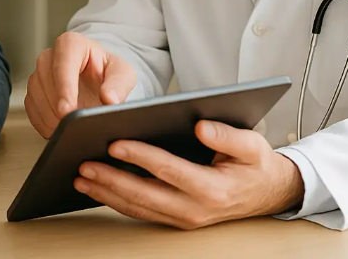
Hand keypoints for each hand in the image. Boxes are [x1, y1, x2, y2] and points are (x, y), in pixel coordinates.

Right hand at [24, 32, 135, 138]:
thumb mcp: (122, 74)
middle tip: (71, 126)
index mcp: (72, 44)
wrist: (96, 81)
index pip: (63, 64)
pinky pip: (31, 109)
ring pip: (35, 95)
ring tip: (69, 130)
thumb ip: (119, 85)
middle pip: (45, 80)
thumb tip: (110, 99)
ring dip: (50, 116)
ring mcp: (38, 74)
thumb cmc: (107, 72)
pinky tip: (59, 129)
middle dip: (57, 106)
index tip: (67, 110)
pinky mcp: (33, 92)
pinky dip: (43, 123)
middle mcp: (50, 56)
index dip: (64, 88)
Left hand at [74, 120, 304, 229]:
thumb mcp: (252, 145)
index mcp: (212, 188)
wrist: (267, 194)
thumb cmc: (255, 164)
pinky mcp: (175, 219)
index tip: (115, 143)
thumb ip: (228, 136)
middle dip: (111, 179)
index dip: (141, 157)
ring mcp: (183, 218)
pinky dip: (115, 201)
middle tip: (83, 164)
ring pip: (137, 207)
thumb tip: (201, 127)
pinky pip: (140, 212)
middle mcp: (195, 209)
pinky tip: (95, 188)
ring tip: (80, 177)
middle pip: (145, 195)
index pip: (169, 170)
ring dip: (106, 194)